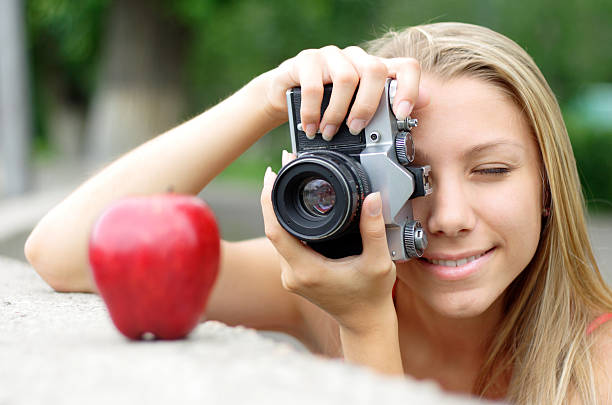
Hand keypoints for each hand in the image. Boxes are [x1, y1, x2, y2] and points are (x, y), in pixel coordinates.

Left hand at [260, 151, 396, 333]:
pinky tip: (292, 209)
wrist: (365, 323)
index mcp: (307, 271)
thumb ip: (374, 230)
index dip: (268, 201)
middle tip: (279, 170)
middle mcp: (292, 275)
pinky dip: (286, 225)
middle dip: (272, 199)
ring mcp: (291, 277)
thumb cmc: (372, 296)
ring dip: (277, 212)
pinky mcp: (294, 277)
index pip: (276, 230)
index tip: (272, 176)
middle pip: (272, 230)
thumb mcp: (379, 262)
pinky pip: (284, 245)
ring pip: (277, 238)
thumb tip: (372, 198)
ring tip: (284, 184)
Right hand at [262, 45, 428, 139]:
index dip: (409, 89)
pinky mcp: (307, 60)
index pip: (405, 67)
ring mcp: (332, 56)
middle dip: (368, 106)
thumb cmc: (327, 103)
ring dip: (338, 113)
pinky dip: (313, 113)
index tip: (401, 114)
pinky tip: (312, 128)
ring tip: (329, 133)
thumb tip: (426, 101)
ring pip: (347, 78)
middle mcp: (357, 58)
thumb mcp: (357, 109)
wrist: (286, 95)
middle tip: (356, 130)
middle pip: (375, 70)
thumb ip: (388, 108)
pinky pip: (314, 86)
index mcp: (375, 70)